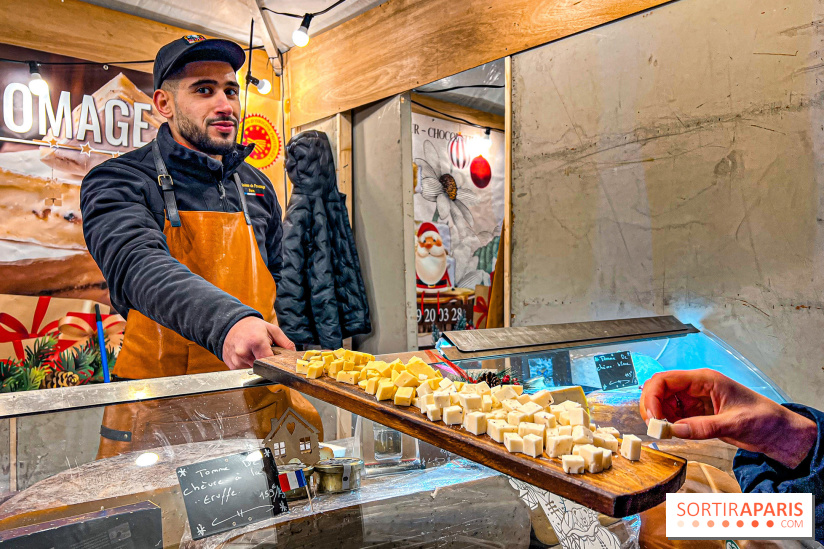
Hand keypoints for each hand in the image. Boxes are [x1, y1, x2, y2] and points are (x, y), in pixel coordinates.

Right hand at [222, 316, 295, 369]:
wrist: (231, 325)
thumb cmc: (252, 327)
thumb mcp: (272, 329)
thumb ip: (285, 342)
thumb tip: (293, 353)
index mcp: (256, 341)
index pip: (270, 361)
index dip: (276, 362)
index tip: (279, 361)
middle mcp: (244, 352)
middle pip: (263, 367)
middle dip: (267, 363)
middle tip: (266, 353)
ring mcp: (236, 360)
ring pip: (254, 370)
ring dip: (258, 364)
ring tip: (255, 352)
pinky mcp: (232, 366)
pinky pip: (245, 370)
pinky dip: (249, 365)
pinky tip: (248, 356)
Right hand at [640, 369, 816, 468]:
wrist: (778, 433)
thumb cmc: (763, 419)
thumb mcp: (734, 424)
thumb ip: (704, 427)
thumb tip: (675, 430)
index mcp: (705, 380)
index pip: (666, 380)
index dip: (653, 397)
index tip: (654, 418)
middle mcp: (696, 387)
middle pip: (659, 388)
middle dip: (651, 405)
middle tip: (654, 427)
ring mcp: (695, 400)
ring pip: (663, 402)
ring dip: (658, 416)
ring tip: (662, 432)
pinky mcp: (696, 413)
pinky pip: (673, 414)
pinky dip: (667, 423)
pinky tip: (671, 432)